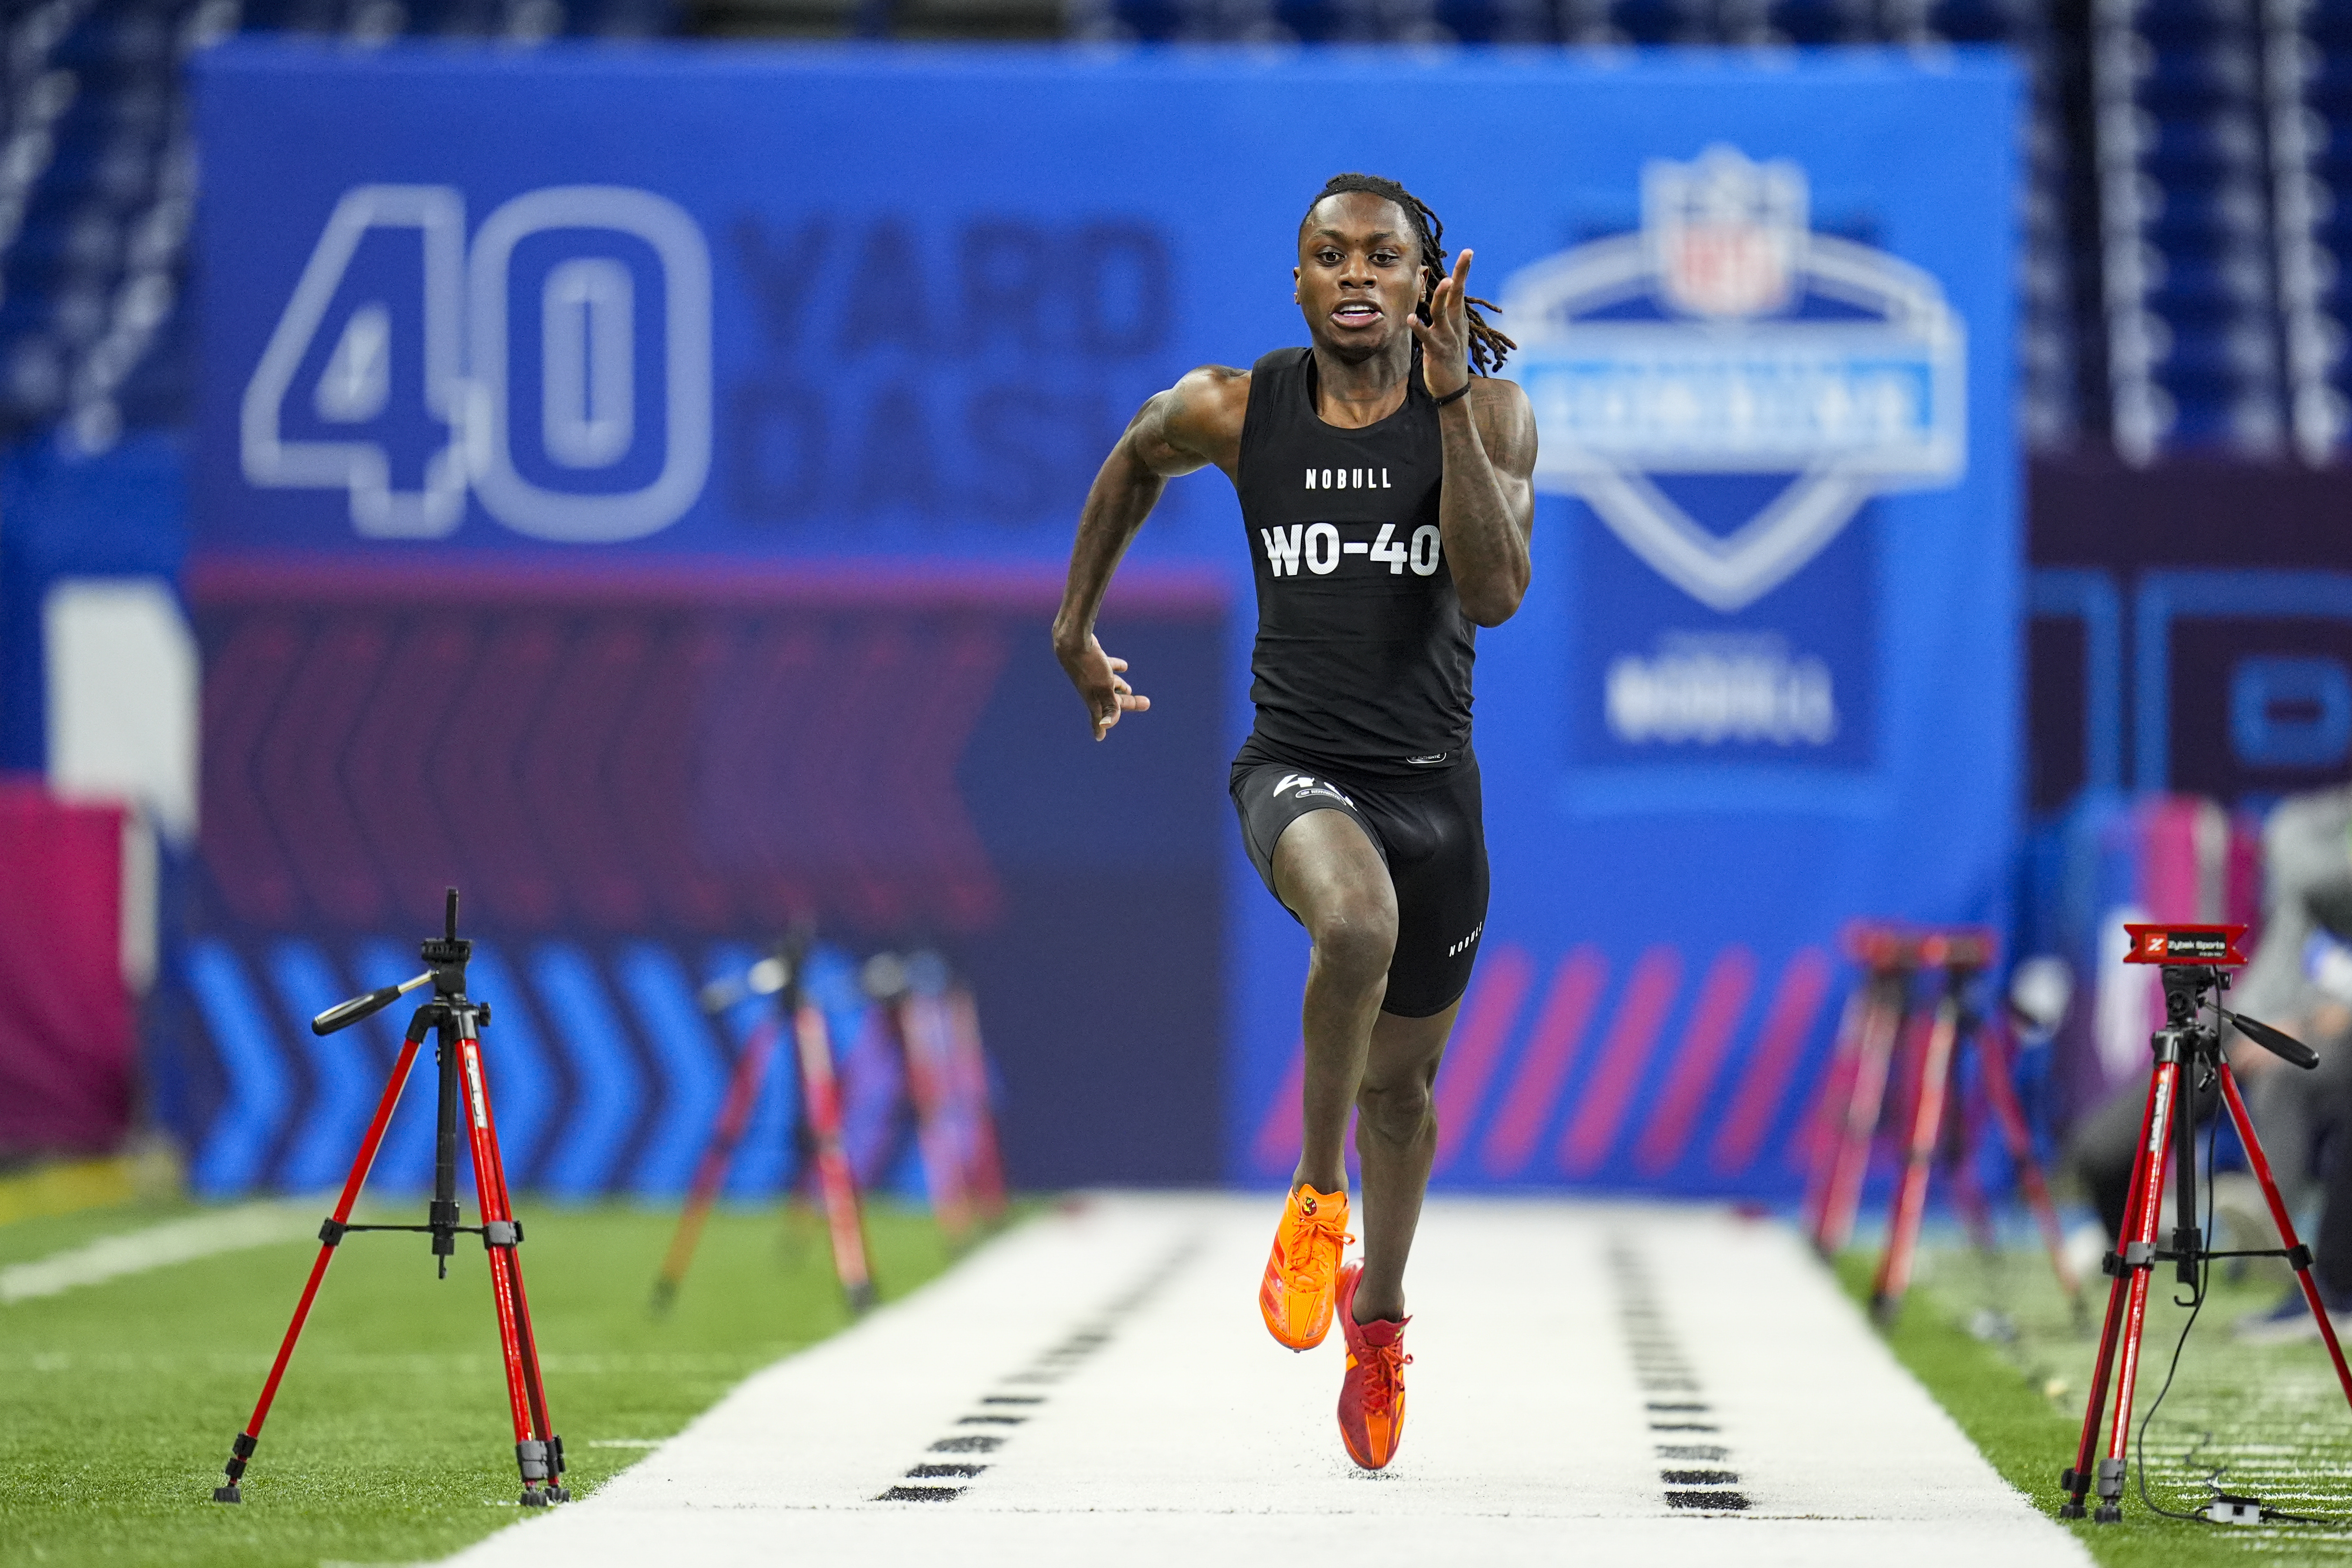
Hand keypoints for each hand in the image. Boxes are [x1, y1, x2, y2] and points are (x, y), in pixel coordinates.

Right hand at [1057, 631, 1149, 740]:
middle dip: (1129, 703)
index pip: (1100, 716)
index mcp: (1094, 698)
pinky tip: (1124, 667)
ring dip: (1120, 687)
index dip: (1101, 726)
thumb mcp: (1104, 688)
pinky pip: (1106, 666)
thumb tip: (1104, 729)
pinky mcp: (1092, 660)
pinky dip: (1116, 668)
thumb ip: (1108, 707)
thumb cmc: (1089, 667)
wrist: (1072, 641)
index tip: (1100, 737)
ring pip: (1109, 684)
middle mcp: (1092, 688)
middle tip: (1146, 703)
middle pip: (1112, 700)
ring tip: (1129, 688)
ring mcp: (1091, 674)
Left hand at [1409, 248, 1473, 402]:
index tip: (1468, 252)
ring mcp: (1448, 339)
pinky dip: (1419, 327)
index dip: (1463, 271)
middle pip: (1458, 296)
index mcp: (1458, 320)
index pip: (1461, 291)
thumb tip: (1441, 298)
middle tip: (1466, 255)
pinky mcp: (1437, 352)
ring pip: (1444, 314)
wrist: (1453, 390)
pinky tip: (1411, 318)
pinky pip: (1427, 337)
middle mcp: (1455, 326)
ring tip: (1444, 281)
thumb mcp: (1450, 334)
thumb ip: (1445, 316)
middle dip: (1461, 275)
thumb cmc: (1448, 360)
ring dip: (1443, 298)